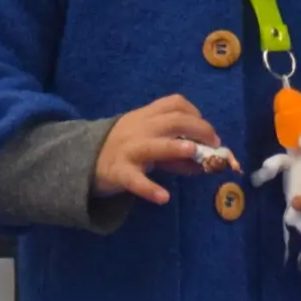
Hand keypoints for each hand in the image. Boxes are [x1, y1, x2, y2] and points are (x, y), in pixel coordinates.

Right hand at [92, 95, 223, 204]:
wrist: (85, 160)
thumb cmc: (125, 148)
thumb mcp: (148, 140)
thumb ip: (175, 148)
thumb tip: (205, 161)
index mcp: (146, 116)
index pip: (174, 103)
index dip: (196, 113)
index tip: (206, 129)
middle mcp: (139, 128)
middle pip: (172, 121)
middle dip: (198, 129)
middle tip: (215, 146)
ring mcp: (128, 149)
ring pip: (154, 145)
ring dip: (175, 146)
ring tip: (192, 151)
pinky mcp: (120, 172)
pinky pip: (135, 180)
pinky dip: (149, 188)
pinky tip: (164, 197)